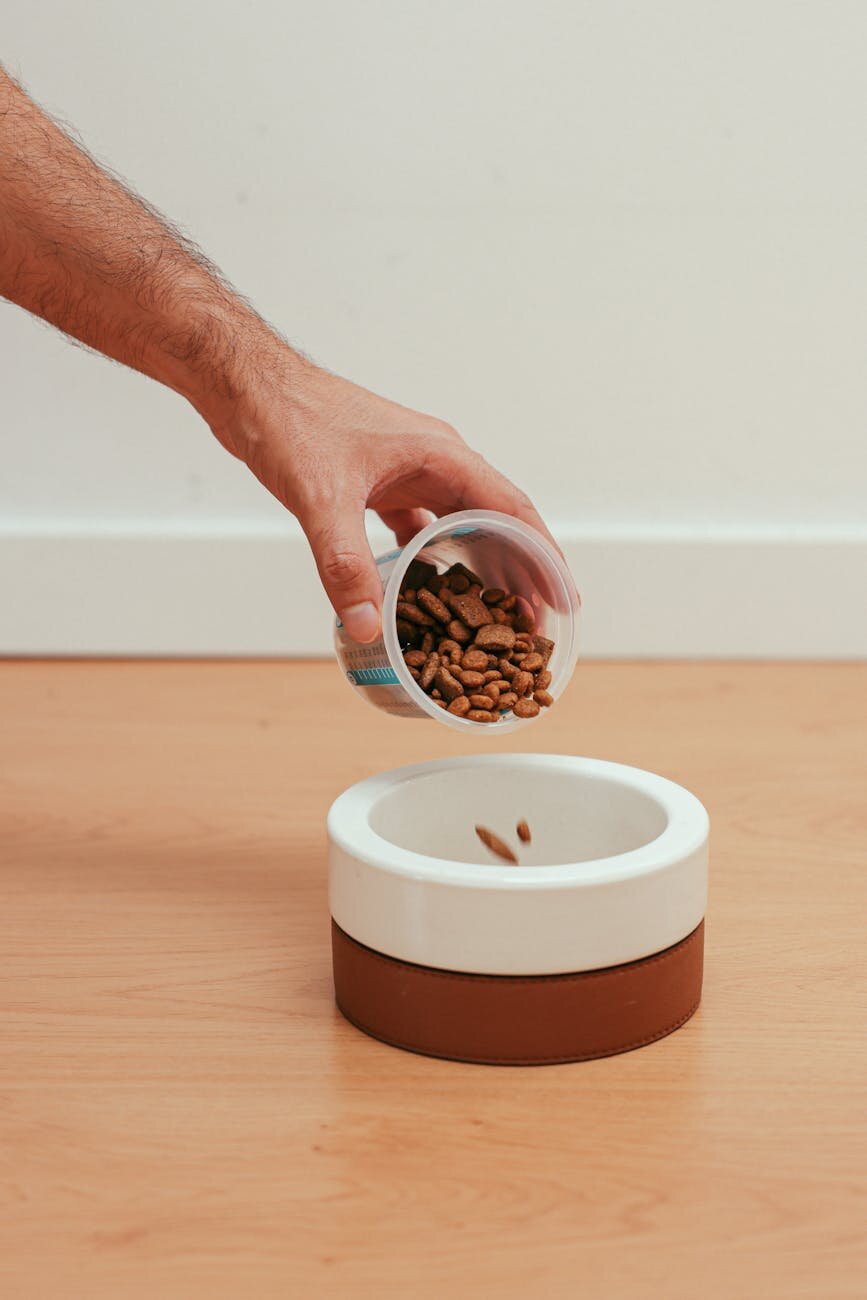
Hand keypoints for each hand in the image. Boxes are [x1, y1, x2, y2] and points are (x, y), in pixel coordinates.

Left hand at [208, 347, 556, 643]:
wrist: (245, 383)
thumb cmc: (288, 418)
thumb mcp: (320, 497)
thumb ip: (344, 565)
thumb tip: (365, 625)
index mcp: (441, 455)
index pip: (513, 510)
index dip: (544, 556)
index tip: (564, 598)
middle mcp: (434, 460)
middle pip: (494, 521)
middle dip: (518, 572)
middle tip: (533, 624)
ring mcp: (407, 469)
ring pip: (458, 524)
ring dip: (477, 566)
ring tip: (491, 614)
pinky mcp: (379, 480)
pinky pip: (419, 524)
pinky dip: (430, 557)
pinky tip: (426, 587)